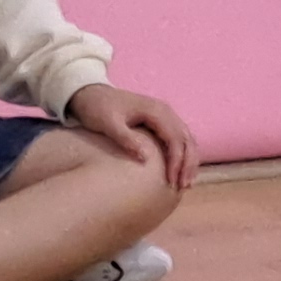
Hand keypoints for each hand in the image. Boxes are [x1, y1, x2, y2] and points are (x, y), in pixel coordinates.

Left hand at [67, 81, 202, 192]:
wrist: (92, 93)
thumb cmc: (99, 109)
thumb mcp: (108, 124)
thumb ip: (126, 139)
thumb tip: (145, 158)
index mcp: (156, 111)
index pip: (174, 138)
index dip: (176, 161)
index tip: (172, 181)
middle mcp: (165, 111)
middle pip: (186, 139)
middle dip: (188, 164)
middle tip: (183, 187)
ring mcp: (165, 115)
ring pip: (186, 139)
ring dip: (189, 161)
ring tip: (185, 183)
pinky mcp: (161, 121)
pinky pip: (179, 138)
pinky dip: (183, 155)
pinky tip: (179, 170)